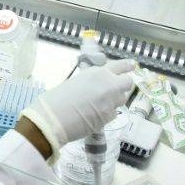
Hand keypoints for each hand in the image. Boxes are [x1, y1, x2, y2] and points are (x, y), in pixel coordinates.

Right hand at [21, 59, 135, 155]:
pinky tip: (93, 115)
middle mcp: (109, 86)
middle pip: (128, 83)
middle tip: (113, 89)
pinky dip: (107, 113)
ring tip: (98, 104)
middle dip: (123, 85)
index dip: (127, 67)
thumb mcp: (76, 82)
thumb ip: (92, 81)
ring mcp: (111, 103)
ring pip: (122, 99)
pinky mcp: (109, 118)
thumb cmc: (57, 98)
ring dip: (114, 100)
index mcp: (98, 73)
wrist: (52, 118)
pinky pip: (113, 113)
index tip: (132, 66)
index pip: (121, 66)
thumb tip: (100, 85)